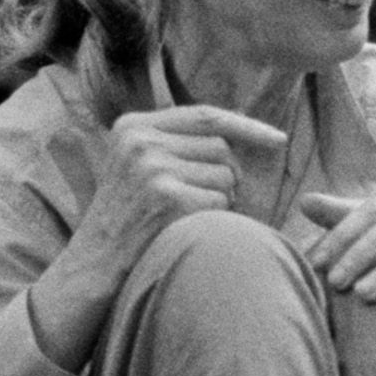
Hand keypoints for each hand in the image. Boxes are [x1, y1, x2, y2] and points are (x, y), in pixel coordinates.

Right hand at [88, 104, 287, 257]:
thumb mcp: (137, 163)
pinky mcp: (167, 196)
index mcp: (134, 125)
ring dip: (222, 198)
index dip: (247, 126)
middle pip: (221, 146)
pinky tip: (188, 226)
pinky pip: (221, 201)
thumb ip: (176, 141)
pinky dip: (216, 217)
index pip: (205, 115)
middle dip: (228, 174)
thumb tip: (239, 127)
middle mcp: (141, 140)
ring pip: (226, 174)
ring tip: (188, 213)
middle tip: (204, 198)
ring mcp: (153, 167)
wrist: (96, 260)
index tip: (278, 139)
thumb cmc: (127, 214)